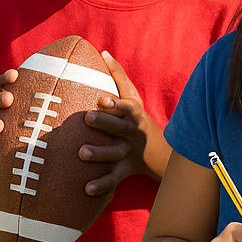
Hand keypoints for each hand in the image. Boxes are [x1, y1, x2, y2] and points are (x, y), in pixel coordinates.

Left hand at [80, 51, 169, 195]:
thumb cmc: (138, 119)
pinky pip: (113, 179)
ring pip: (114, 154)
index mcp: (133, 114)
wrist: (160, 153)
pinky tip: (86, 189)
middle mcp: (132, 133)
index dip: (114, 103)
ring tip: (81, 153)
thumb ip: (118, 76)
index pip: (124, 107)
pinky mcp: (124, 171)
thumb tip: (102, 51)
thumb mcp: (133, 98)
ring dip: (98, 154)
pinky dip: (101, 185)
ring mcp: (128, 153)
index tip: (101, 98)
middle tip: (87, 118)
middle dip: (104, 122)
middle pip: (119, 128)